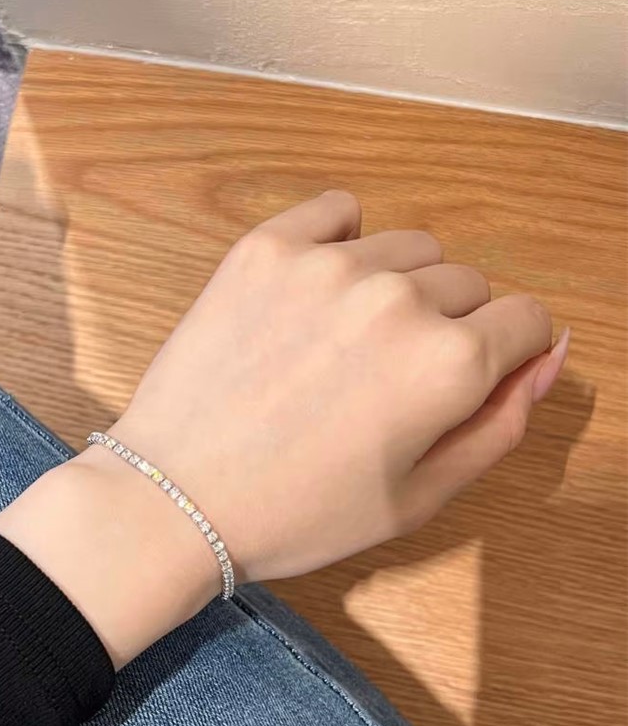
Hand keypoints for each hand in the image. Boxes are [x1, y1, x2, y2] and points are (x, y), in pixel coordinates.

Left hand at [0, 191, 567, 665]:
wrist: (176, 498)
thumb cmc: (295, 513)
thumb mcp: (417, 499)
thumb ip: (500, 424)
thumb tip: (548, 355)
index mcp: (448, 364)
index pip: (527, 319)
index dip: (504, 353)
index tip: (464, 378)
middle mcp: (398, 299)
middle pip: (466, 283)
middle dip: (446, 326)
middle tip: (383, 380)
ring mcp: (327, 265)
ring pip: (407, 248)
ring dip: (396, 286)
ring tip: (342, 343)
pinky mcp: (264, 248)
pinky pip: (337, 212)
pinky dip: (341, 240)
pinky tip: (316, 290)